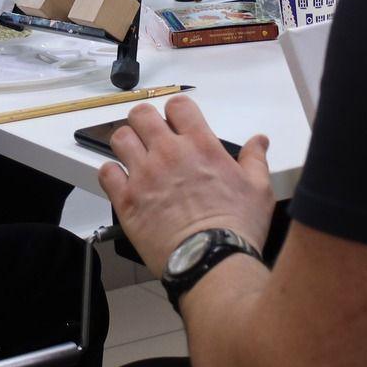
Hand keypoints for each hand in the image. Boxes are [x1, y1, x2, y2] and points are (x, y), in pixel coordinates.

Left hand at [98, 97, 273, 277]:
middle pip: (141, 115)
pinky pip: (106, 173)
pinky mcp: (127, 200)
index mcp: (200, 145)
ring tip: (135, 156)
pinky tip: (123, 182)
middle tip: (150, 135)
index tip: (177, 123)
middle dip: (144, 121)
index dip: (176, 111)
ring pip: (120, 138)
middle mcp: (168, 153)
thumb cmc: (236, 227)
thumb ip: (255, 159)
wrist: (211, 260)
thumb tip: (259, 141)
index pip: (178, 105)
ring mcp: (144, 175)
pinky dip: (112, 174)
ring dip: (127, 143)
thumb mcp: (258, 189)